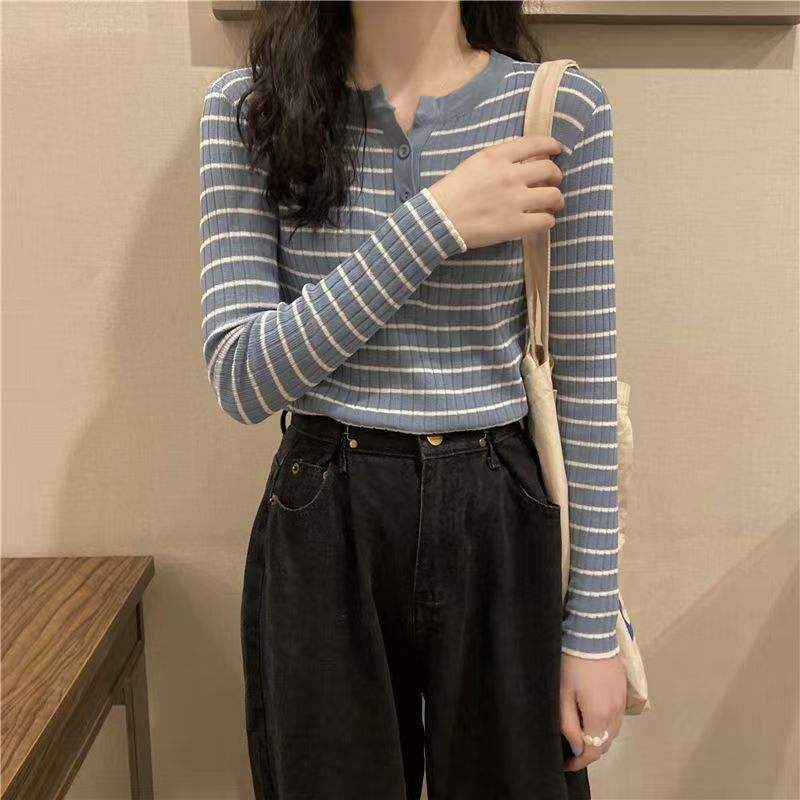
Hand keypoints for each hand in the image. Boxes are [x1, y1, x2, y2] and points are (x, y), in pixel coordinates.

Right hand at [427, 135, 564, 249]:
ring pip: (553, 196)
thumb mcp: (473, 163)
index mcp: (498, 156)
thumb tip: (523, 161)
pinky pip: (545, 221)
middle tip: (552, 182)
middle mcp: (510, 175)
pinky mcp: (515, 224)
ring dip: (557, 200)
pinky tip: (542, 221)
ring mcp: (515, 201)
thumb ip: (498, 159)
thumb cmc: (452, 191)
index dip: (551, 146)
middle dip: (555, 176)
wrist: (438, 219)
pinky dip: (547, 220)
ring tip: (553, 204)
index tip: (556, 151)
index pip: (536, 144)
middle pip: (549, 170)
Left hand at [560, 652, 626, 771]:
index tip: (565, 764)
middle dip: (589, 752)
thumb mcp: (563, 694)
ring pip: (613, 732)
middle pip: (605, 744)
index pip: (593, 751)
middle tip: (570, 751)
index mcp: (600, 716)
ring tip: (581, 736)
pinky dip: (606, 726)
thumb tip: (575, 748)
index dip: (578, 762)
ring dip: (599, 739)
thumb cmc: (572, 664)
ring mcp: (622, 702)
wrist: (592, 635)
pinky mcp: (623, 692)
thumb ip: (569, 724)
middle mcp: (615, 713)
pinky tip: (594, 719)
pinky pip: (617, 718)